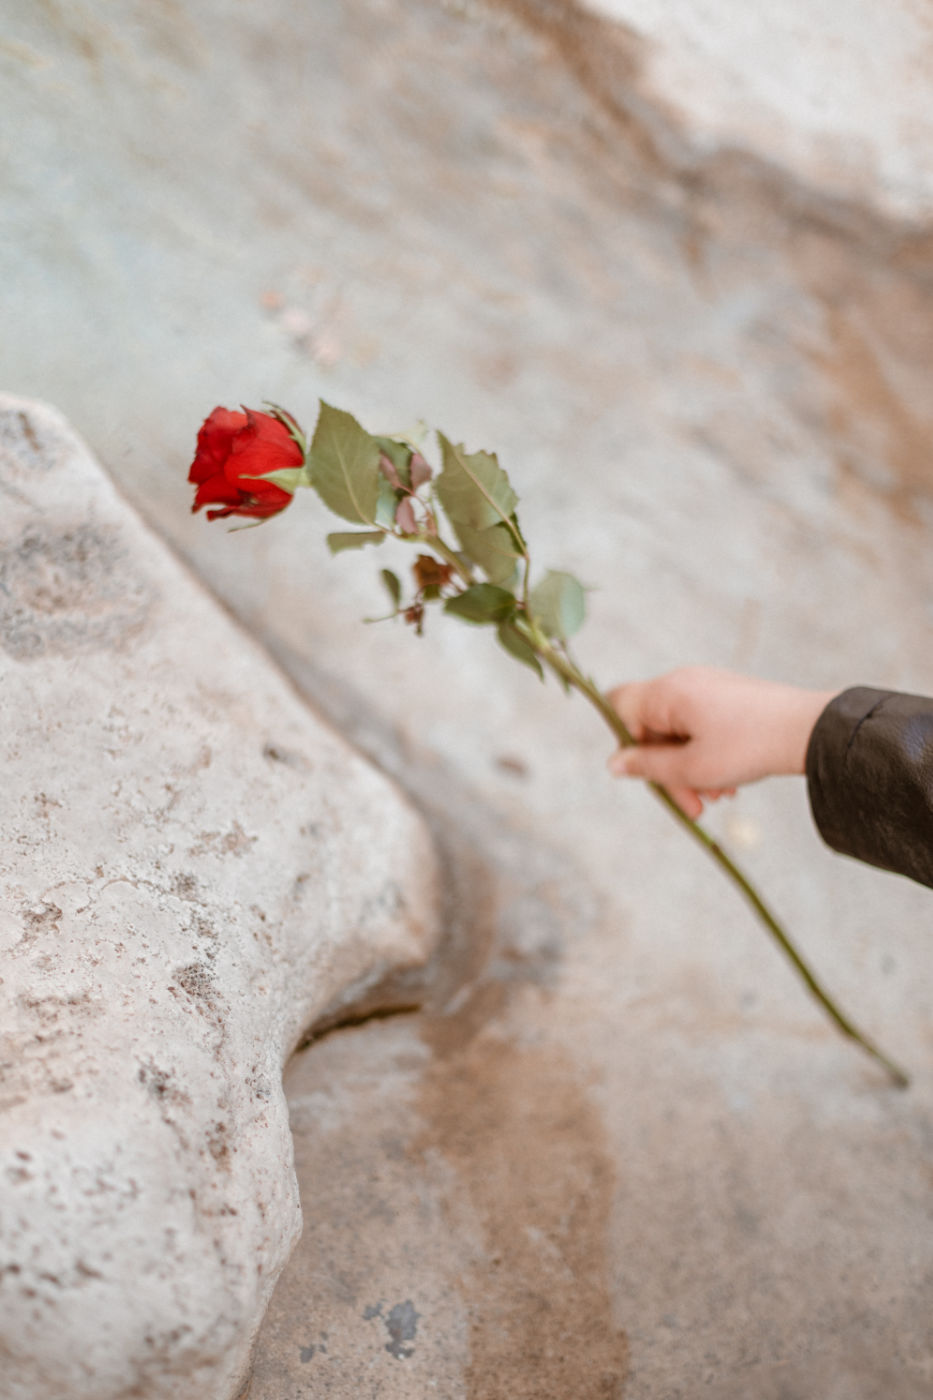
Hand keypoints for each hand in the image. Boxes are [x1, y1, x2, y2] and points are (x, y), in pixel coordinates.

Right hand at [607, 666, 836, 819]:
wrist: (810, 730)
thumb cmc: (749, 746)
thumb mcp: (693, 768)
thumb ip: (648, 767)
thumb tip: (614, 764)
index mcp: (668, 692)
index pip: (620, 707)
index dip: (625, 743)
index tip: (647, 774)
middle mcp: (683, 682)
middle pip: (652, 727)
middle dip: (666, 769)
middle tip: (691, 806)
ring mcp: (706, 686)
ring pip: (678, 731)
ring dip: (689, 768)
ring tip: (717, 796)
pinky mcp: (727, 695)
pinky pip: (700, 726)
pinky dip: (705, 753)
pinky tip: (727, 781)